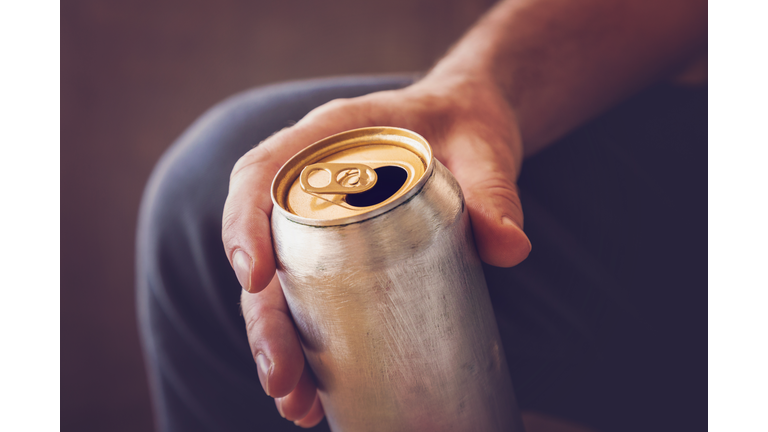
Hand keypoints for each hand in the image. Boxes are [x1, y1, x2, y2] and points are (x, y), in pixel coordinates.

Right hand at [222, 74, 531, 426]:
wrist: (469, 121)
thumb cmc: (465, 120)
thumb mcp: (483, 146)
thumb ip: (494, 189)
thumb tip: (511, 248)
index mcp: (327, 137)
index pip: (260, 173)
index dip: (244, 224)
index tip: (253, 278)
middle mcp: (309, 180)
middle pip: (263, 250)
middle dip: (264, 319)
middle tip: (282, 378)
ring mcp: (319, 218)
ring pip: (278, 285)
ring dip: (280, 347)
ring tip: (299, 405)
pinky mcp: (338, 249)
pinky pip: (307, 296)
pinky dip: (307, 346)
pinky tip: (318, 394)